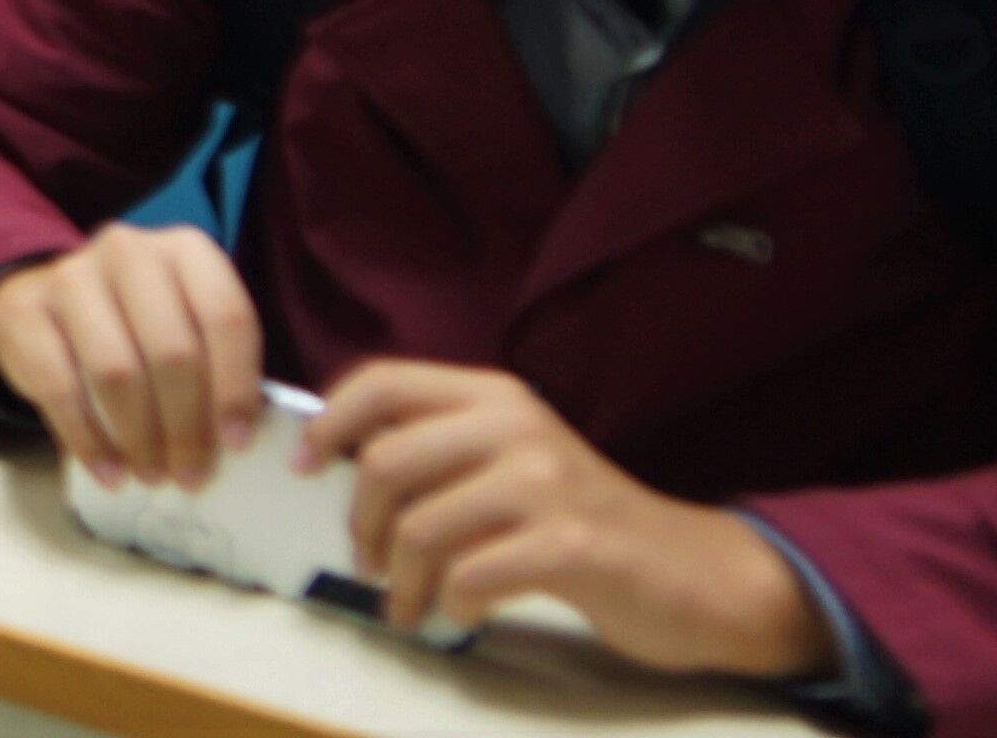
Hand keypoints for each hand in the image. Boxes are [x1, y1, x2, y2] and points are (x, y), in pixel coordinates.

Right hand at [0, 223, 263, 488]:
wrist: (43, 298)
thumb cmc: (135, 322)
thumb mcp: (186, 321)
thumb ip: (216, 366)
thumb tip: (235, 441)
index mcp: (185, 250)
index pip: (226, 316)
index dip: (235, 387)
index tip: (236, 444)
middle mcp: (129, 251)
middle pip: (172, 351)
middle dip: (186, 427)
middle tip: (190, 475)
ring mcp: (70, 277)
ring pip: (117, 372)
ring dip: (140, 439)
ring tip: (151, 476)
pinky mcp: (24, 312)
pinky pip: (59, 388)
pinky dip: (88, 441)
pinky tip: (108, 472)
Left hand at [311, 364, 822, 674]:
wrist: (694, 574)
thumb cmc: (582, 522)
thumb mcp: (511, 463)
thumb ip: (441, 451)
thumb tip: (339, 460)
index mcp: (494, 396)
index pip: (382, 382)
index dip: (328, 424)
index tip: (303, 468)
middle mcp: (516, 424)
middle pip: (386, 463)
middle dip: (360, 525)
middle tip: (368, 566)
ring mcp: (545, 483)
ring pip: (420, 527)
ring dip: (400, 582)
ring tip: (407, 605)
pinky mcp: (571, 544)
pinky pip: (470, 576)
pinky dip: (450, 605)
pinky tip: (461, 614)